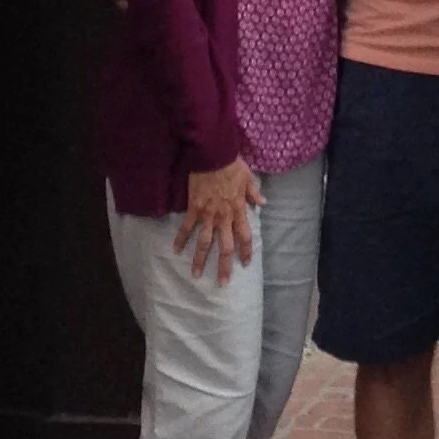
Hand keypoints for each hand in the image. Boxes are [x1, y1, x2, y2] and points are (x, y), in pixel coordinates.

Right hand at [175, 160, 263, 283]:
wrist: (213, 155)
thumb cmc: (232, 165)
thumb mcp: (249, 178)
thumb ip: (254, 194)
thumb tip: (263, 204)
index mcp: (238, 210)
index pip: (245, 236)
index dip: (246, 251)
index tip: (245, 264)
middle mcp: (224, 217)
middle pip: (225, 246)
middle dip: (224, 266)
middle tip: (222, 283)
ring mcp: (207, 214)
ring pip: (204, 242)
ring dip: (200, 259)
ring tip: (196, 274)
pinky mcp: (193, 209)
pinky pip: (187, 227)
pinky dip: (181, 238)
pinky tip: (175, 250)